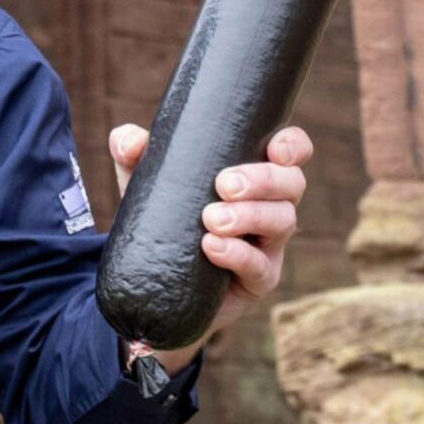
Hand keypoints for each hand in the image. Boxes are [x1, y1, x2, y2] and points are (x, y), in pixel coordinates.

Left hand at [109, 124, 309, 370]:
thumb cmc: (164, 216)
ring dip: (251, 216)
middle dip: (263, 180)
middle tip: (224, 185)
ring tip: (211, 219)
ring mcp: (268, 244)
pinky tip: (211, 248)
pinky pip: (261, 267)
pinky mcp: (258, 280)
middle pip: (293, 184)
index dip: (292, 146)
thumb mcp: (146, 181)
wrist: (157, 282)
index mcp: (254, 173)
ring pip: (283, 222)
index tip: (273, 149)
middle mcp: (270, 205)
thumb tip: (130, 141)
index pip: (292, 152)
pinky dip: (238, 255)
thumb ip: (132, 152)